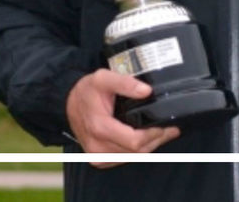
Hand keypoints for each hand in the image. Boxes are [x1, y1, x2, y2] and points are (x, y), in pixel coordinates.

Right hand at [65, 69, 180, 166]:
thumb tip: (146, 91)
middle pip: (137, 152)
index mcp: (100, 127)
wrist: (68, 103)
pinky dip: (137, 151)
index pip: (135, 142)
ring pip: (132, 157)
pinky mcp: (98, 160)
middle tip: (170, 129)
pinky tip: (144, 140)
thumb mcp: (103, 78)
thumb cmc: (86, 91)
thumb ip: (125, 82)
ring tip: (161, 133)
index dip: (154, 135)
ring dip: (149, 147)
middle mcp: (97, 146)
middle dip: (156, 140)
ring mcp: (97, 155)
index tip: (166, 126)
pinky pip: (124, 159)